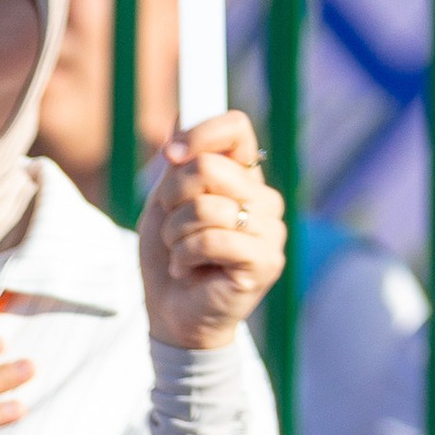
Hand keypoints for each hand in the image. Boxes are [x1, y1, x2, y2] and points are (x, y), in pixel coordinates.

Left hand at [138, 113, 286, 349]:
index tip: (172, 154)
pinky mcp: (266, 261)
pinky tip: (189, 271)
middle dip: (172, 199)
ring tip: (180, 254)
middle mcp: (264, 198)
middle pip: (210, 168)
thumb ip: (178, 165)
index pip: (236, 128)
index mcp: (244, 177)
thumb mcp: (164, 204)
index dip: (201, 133)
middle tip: (170, 228)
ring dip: (175, 234)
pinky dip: (185, 256)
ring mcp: (271, 230)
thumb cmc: (169, 260)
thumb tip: (180, 116)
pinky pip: (211, 239)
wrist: (171, 317)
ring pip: (206, 207)